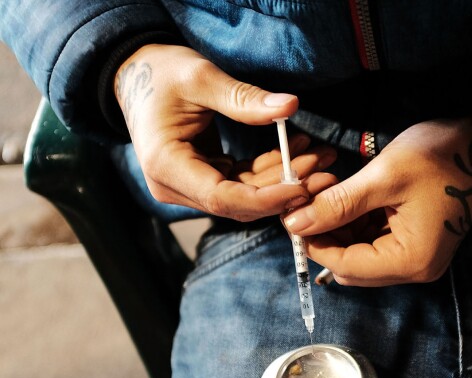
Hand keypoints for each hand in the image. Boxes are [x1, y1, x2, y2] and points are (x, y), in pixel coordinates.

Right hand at [115, 44, 309, 220]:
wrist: (137, 74)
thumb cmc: (162, 73)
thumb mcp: (201, 78)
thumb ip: (243, 98)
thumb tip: (289, 106)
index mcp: (166, 166)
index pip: (223, 198)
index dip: (266, 198)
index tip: (303, 187)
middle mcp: (174, 186)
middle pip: (239, 202)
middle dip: (285, 188)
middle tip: (325, 170)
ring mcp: (189, 187)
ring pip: (246, 195)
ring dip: (285, 178)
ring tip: (321, 155)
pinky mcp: (204, 179)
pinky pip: (244, 183)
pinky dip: (272, 170)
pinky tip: (300, 150)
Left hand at [281, 119, 471, 286]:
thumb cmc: (438, 156)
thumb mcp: (383, 177)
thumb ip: (337, 205)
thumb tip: (294, 223)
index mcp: (412, 260)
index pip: (347, 267)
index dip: (314, 243)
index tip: (292, 214)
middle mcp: (417, 268)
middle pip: (352, 268)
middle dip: (326, 238)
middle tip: (307, 203)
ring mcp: (418, 258)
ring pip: (360, 257)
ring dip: (339, 231)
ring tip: (327, 196)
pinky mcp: (417, 244)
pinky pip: (375, 245)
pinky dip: (356, 226)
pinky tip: (348, 200)